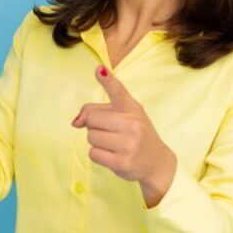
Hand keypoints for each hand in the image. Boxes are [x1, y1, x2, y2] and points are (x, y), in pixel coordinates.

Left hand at [71, 65, 176, 206]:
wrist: (157, 162)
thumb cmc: (136, 135)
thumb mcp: (125, 116)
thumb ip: (98, 111)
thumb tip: (75, 122)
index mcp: (132, 108)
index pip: (118, 91)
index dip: (107, 80)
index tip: (99, 70)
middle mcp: (133, 124)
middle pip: (92, 118)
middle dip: (94, 126)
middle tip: (109, 132)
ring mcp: (129, 144)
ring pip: (91, 136)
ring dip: (96, 141)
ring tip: (113, 144)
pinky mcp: (122, 163)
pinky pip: (93, 153)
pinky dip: (98, 155)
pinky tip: (112, 155)